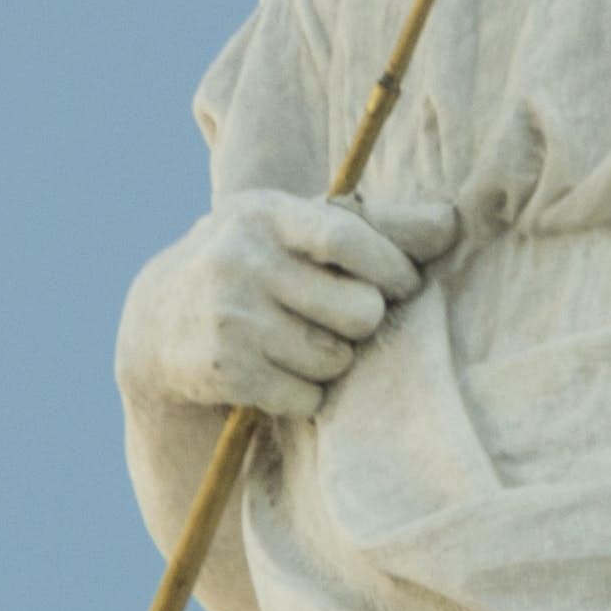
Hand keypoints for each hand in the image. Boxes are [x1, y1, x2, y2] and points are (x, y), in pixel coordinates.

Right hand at [116, 192, 463, 422]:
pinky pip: (306, 397)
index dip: (392, 266)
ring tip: (300, 342)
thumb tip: (452, 223)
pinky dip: (305, 394)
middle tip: (342, 316)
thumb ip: (375, 224)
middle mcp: (242, 260)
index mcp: (266, 213)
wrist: (158, 321)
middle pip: (359, 311)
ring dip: (332, 360)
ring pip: (334, 359)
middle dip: (363, 321)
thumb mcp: (295, 226)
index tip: (405, 282)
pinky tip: (277, 372)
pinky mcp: (224, 370)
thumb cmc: (256, 262)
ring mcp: (231, 318)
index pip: (347, 237)